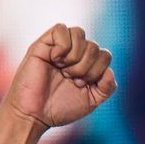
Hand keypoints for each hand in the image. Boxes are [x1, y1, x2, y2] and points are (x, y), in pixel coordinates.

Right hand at [2, 23, 117, 129]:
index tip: (81, 84)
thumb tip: (109, 70)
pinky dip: (63, 45)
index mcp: (87, 66)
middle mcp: (75, 54)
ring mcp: (59, 48)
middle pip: (94, 45)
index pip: (105, 55)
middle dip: (86, 67)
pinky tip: (55, 59)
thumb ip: (107, 87)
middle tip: (71, 79)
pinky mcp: (43, 44)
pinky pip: (61, 28)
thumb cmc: (60, 108)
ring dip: (75, 55)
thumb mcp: (91, 100)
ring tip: (64, 69)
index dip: (98, 71)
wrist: (34, 114)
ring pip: (79, 33)